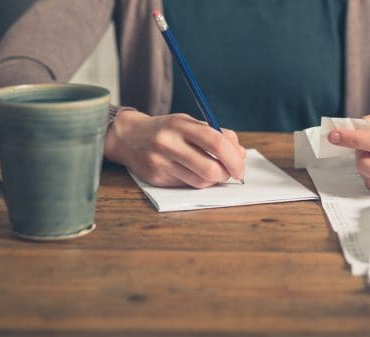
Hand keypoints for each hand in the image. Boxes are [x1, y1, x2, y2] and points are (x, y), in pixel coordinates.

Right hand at [104, 110, 245, 188]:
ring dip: (213, 180)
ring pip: (201, 181)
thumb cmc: (167, 130)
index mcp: (180, 124)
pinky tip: (194, 173)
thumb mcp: (189, 123)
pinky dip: (197, 182)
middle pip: (210, 168)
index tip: (241, 166)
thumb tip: (240, 154)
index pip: (216, 142)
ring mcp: (161, 162)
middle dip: (227, 174)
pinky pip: (187, 186)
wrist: (129, 137)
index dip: (234, 157)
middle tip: (231, 173)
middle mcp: (169, 143)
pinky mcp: (157, 178)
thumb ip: (216, 135)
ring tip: (212, 171)